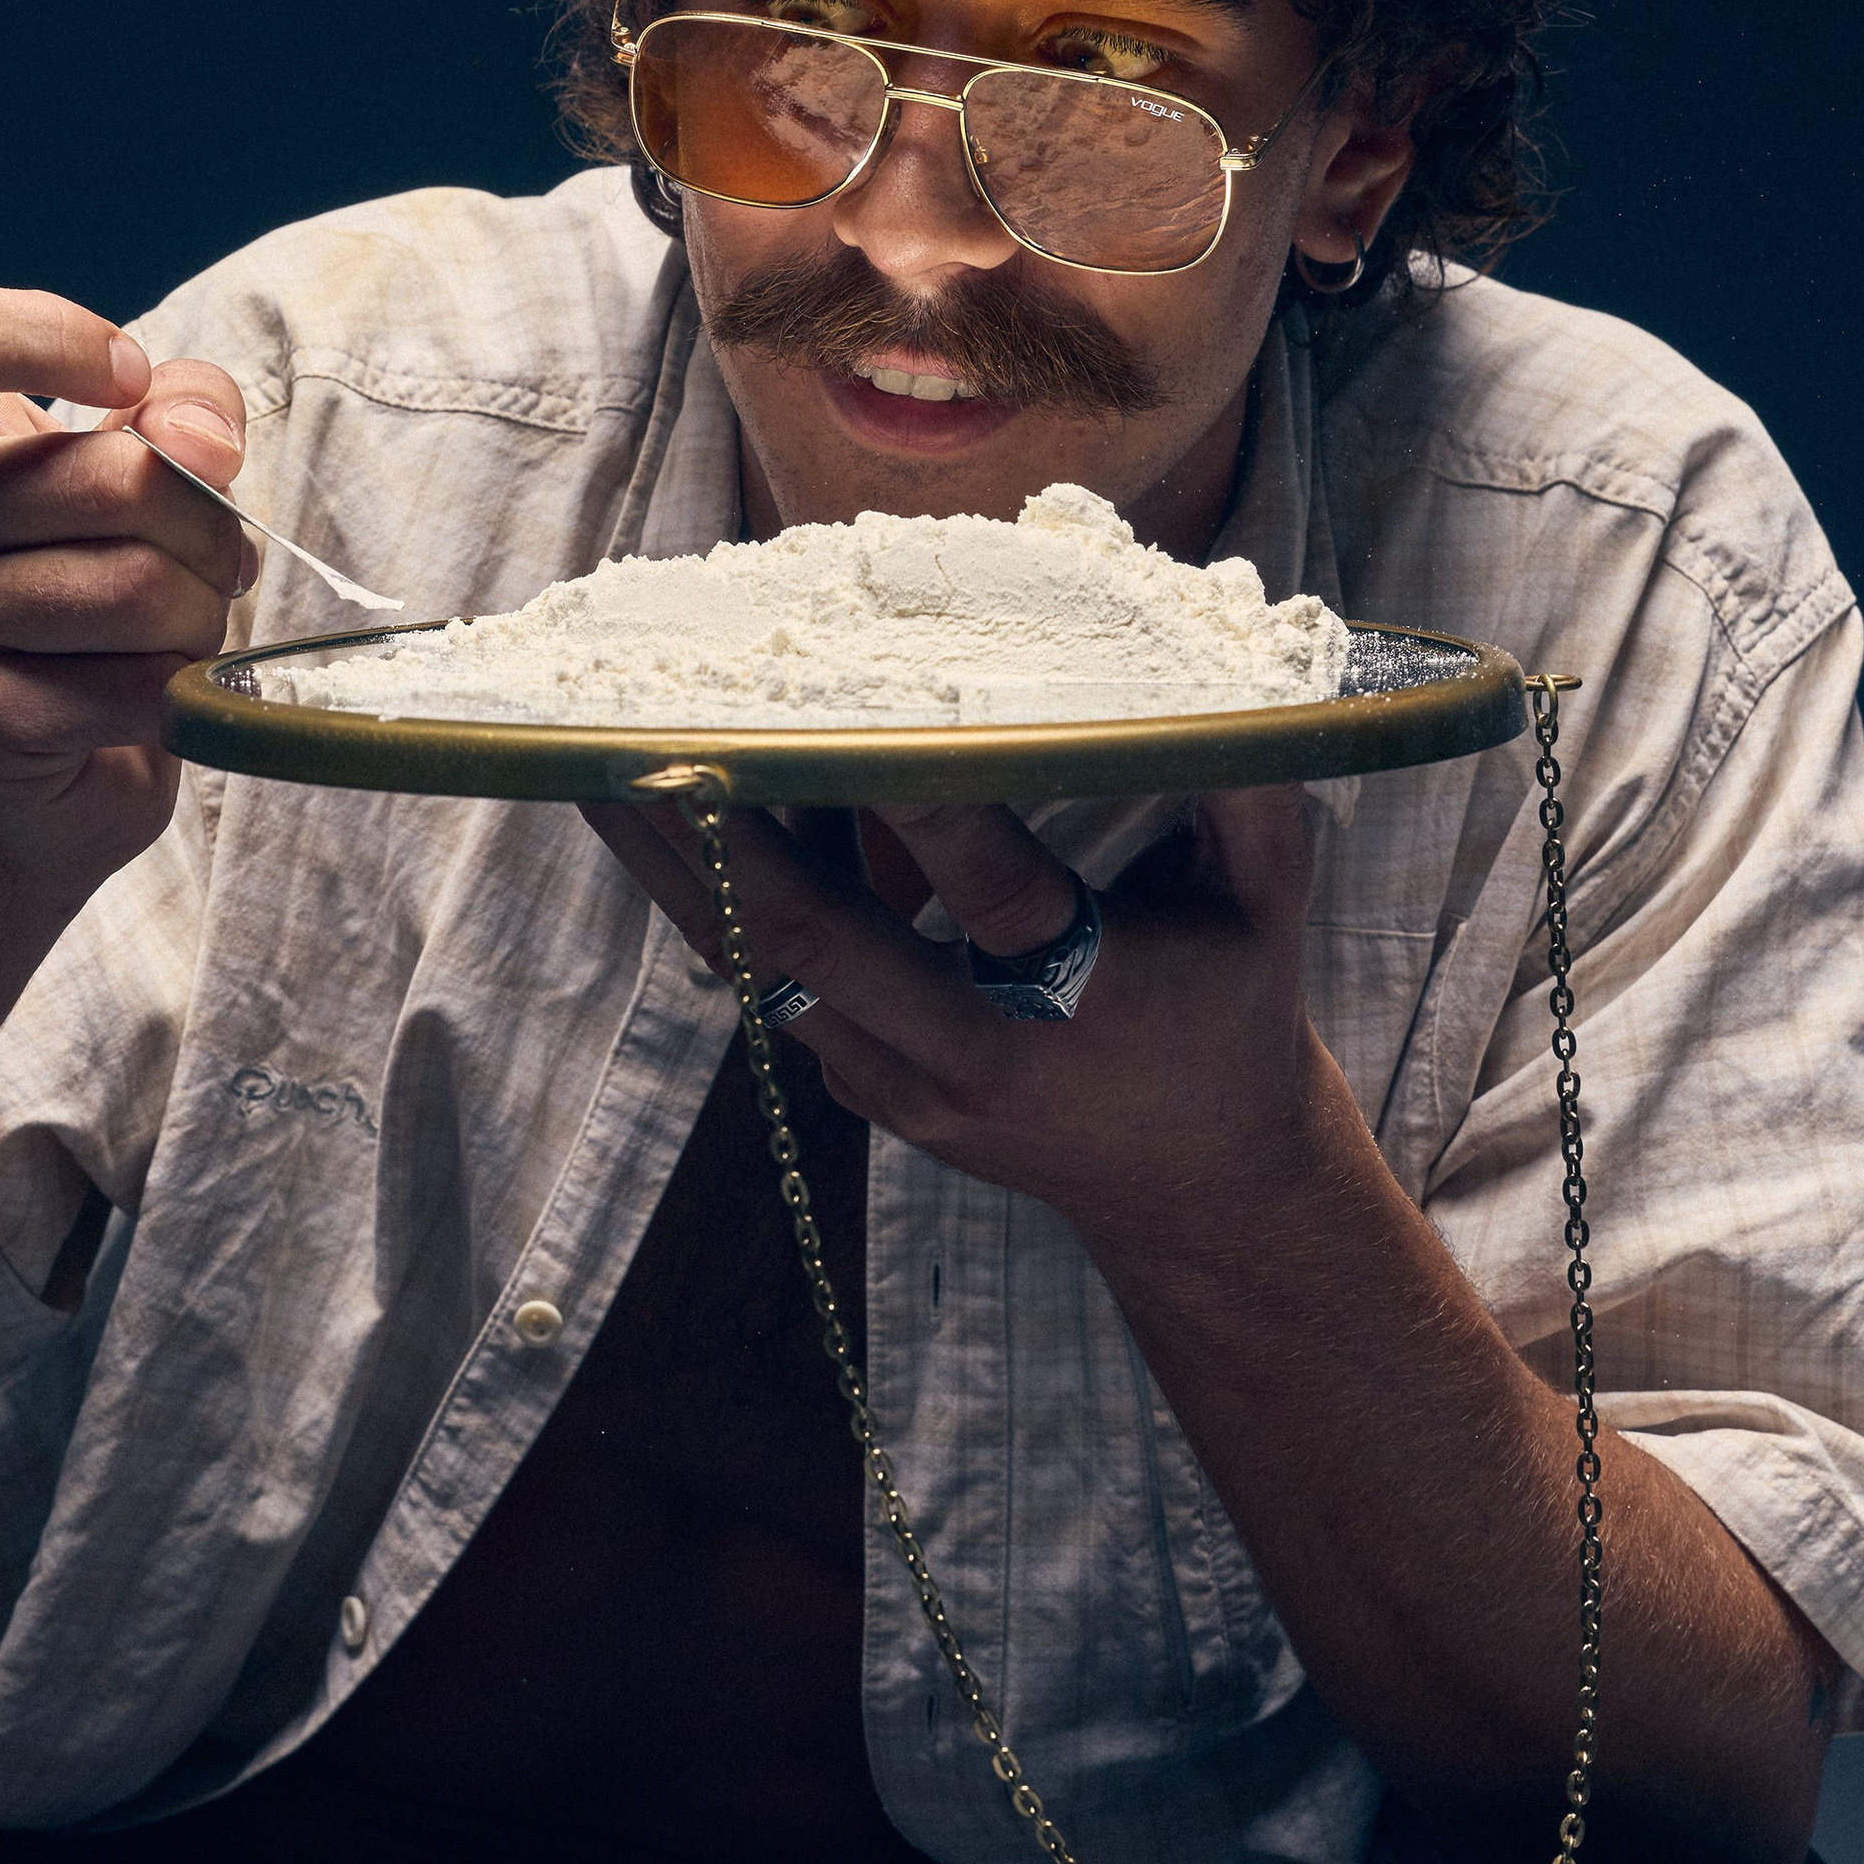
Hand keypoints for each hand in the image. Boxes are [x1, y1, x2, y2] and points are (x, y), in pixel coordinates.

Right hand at [0, 284, 253, 888]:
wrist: (48, 769)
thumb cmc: (95, 590)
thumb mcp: (148, 467)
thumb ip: (182, 412)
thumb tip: (198, 437)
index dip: (47, 339)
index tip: (129, 376)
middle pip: (110, 480)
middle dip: (204, 526)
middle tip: (213, 559)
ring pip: (132, 587)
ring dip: (198, 615)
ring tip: (179, 629)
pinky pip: (130, 684)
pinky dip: (180, 690)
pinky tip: (153, 693)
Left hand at [580, 785, 1352, 1262]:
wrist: (1195, 1192)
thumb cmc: (1233, 1014)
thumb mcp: (1267, 906)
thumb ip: (1247, 792)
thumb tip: (1223, 671)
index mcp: (1084, 998)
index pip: (987, 887)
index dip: (918, 804)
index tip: (840, 708)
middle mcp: (978, 1053)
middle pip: (820, 943)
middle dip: (721, 837)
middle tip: (638, 736)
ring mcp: (907, 1086)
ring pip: (764, 973)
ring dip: (676, 871)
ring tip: (595, 770)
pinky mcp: (868, 1094)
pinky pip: (776, 988)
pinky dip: (725, 901)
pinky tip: (676, 810)